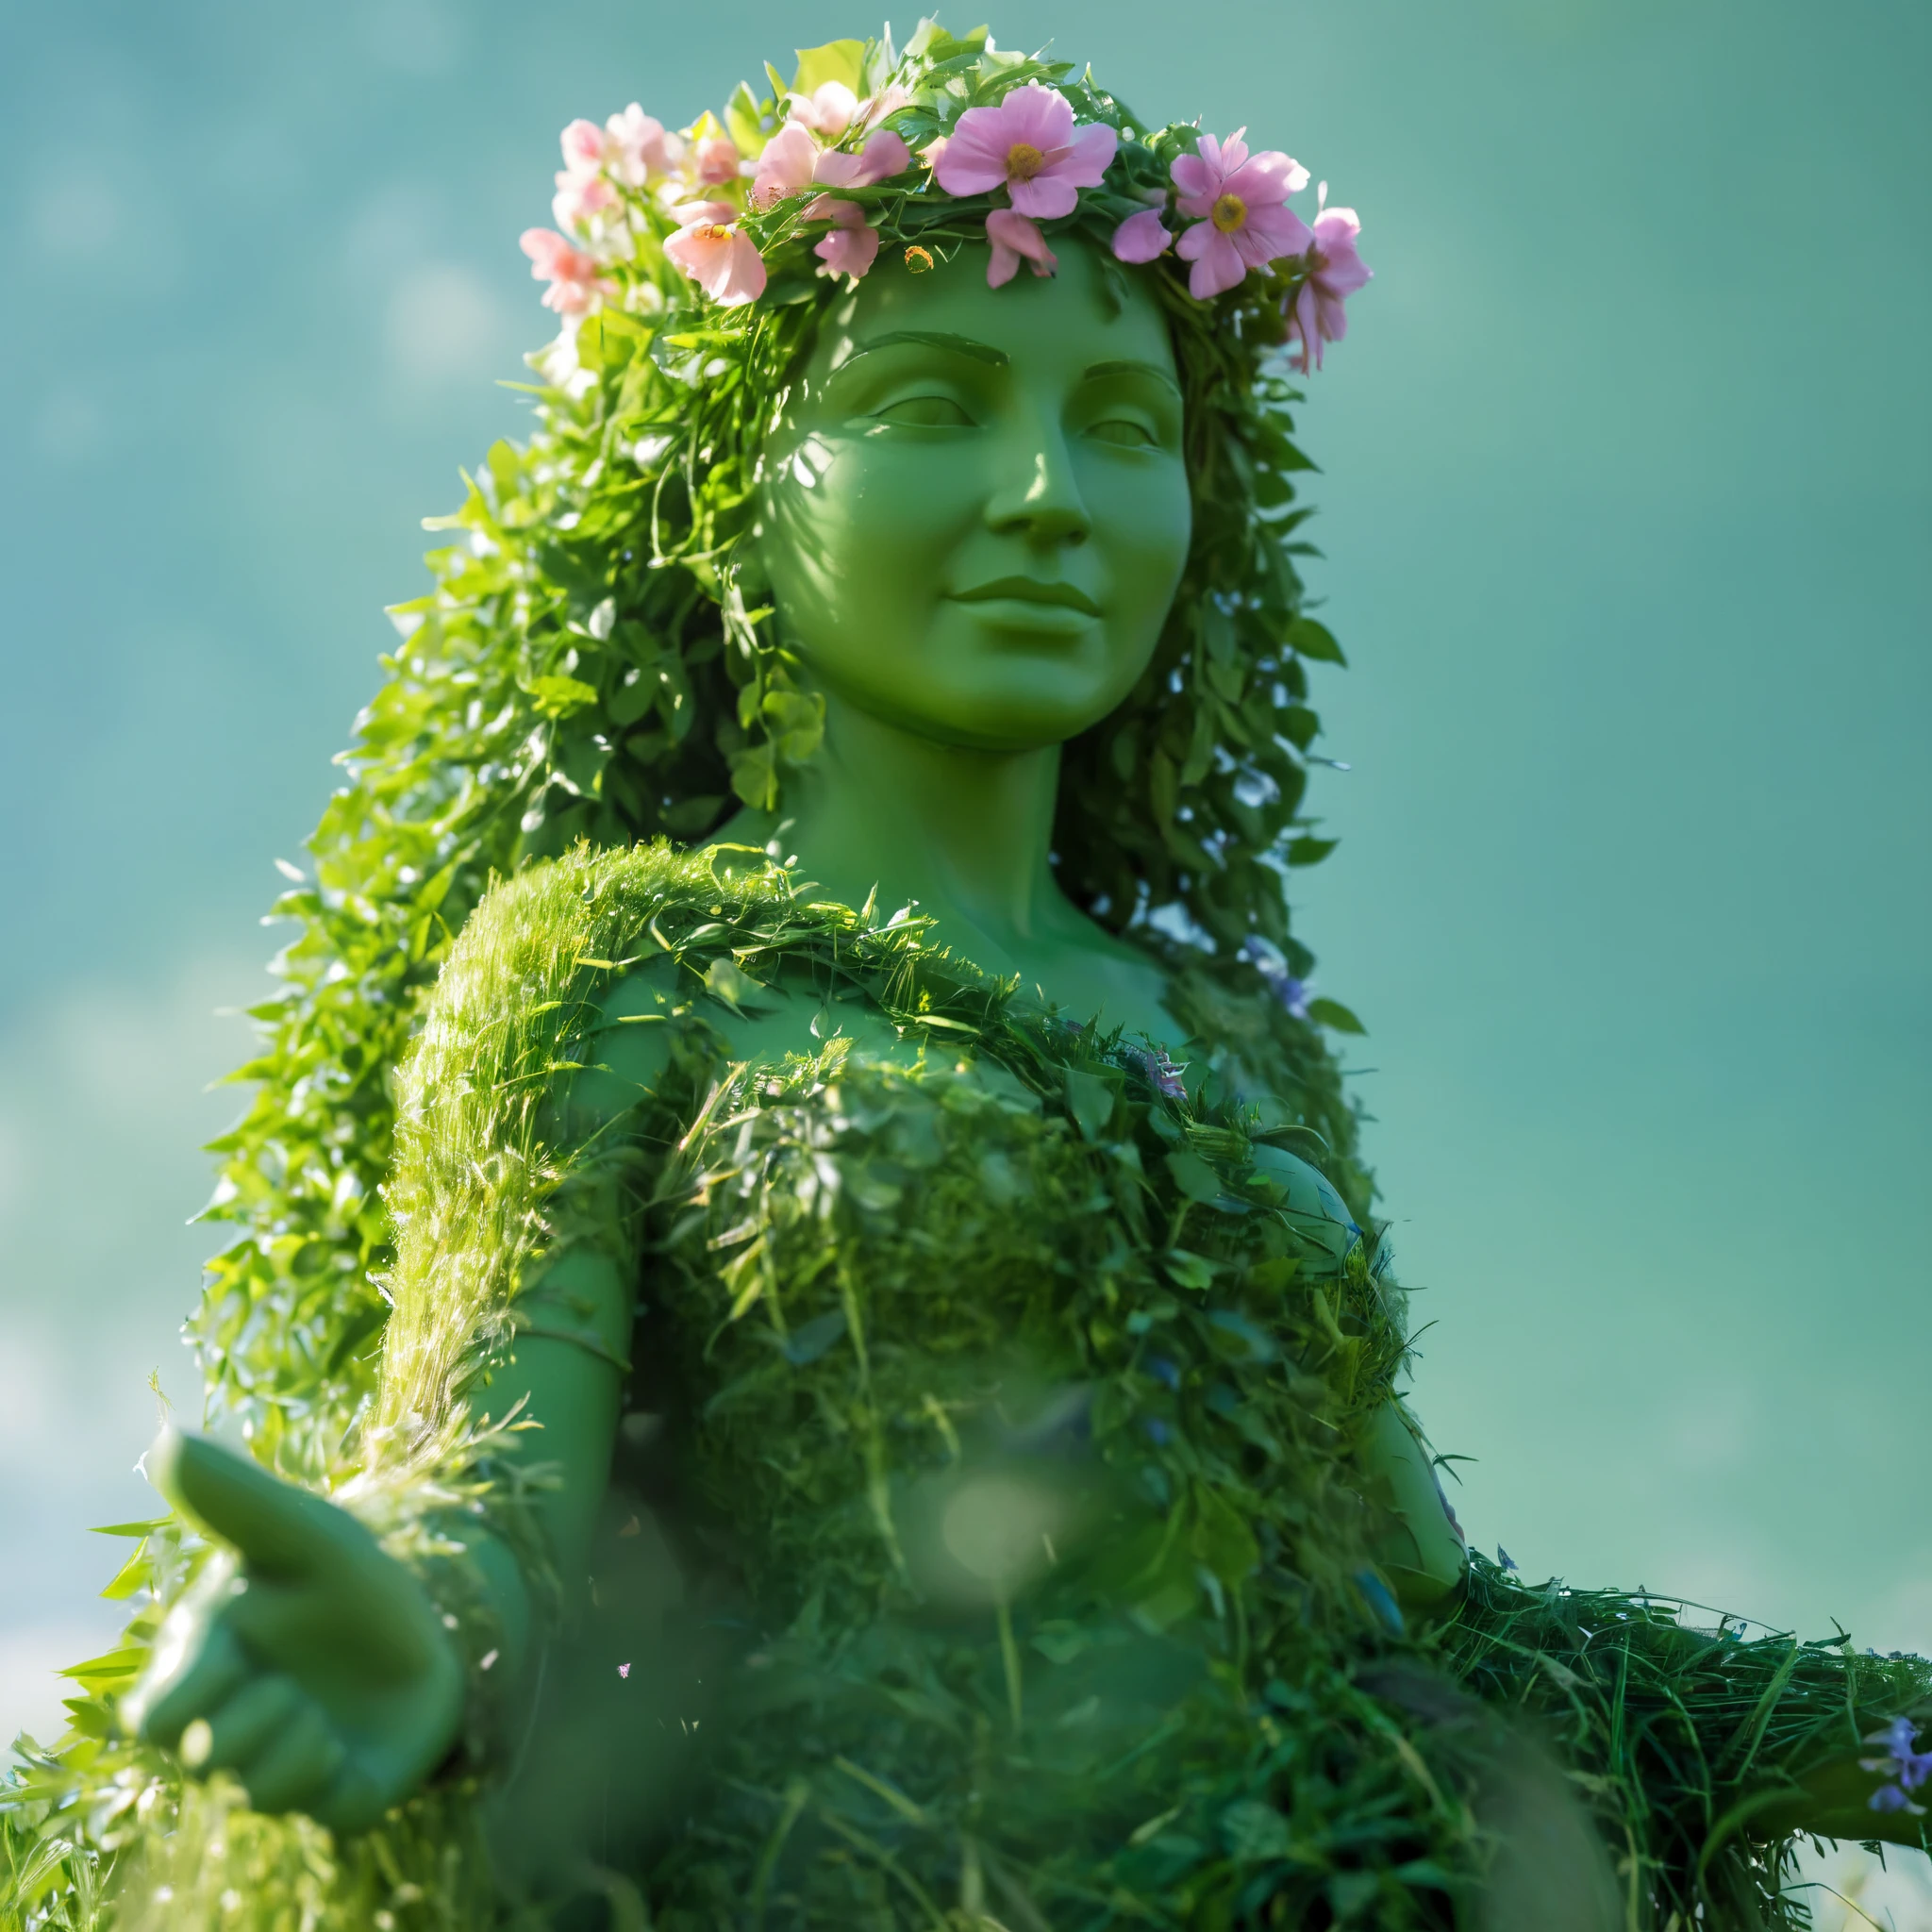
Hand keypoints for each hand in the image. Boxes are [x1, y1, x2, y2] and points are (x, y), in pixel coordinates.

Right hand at [122, 1431, 463, 1833]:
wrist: (436, 1619)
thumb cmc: (347, 1576)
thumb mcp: (304, 1533)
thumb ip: (237, 1496)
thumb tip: (166, 1436)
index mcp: (209, 1669)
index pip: (153, 1717)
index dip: (186, 1693)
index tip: (236, 1644)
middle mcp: (235, 1728)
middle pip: (196, 1760)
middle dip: (239, 1726)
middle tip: (285, 1688)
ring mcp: (287, 1765)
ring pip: (256, 1791)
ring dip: (291, 1745)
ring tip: (320, 1707)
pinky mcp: (342, 1792)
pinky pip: (323, 1814)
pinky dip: (334, 1778)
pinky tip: (345, 1742)